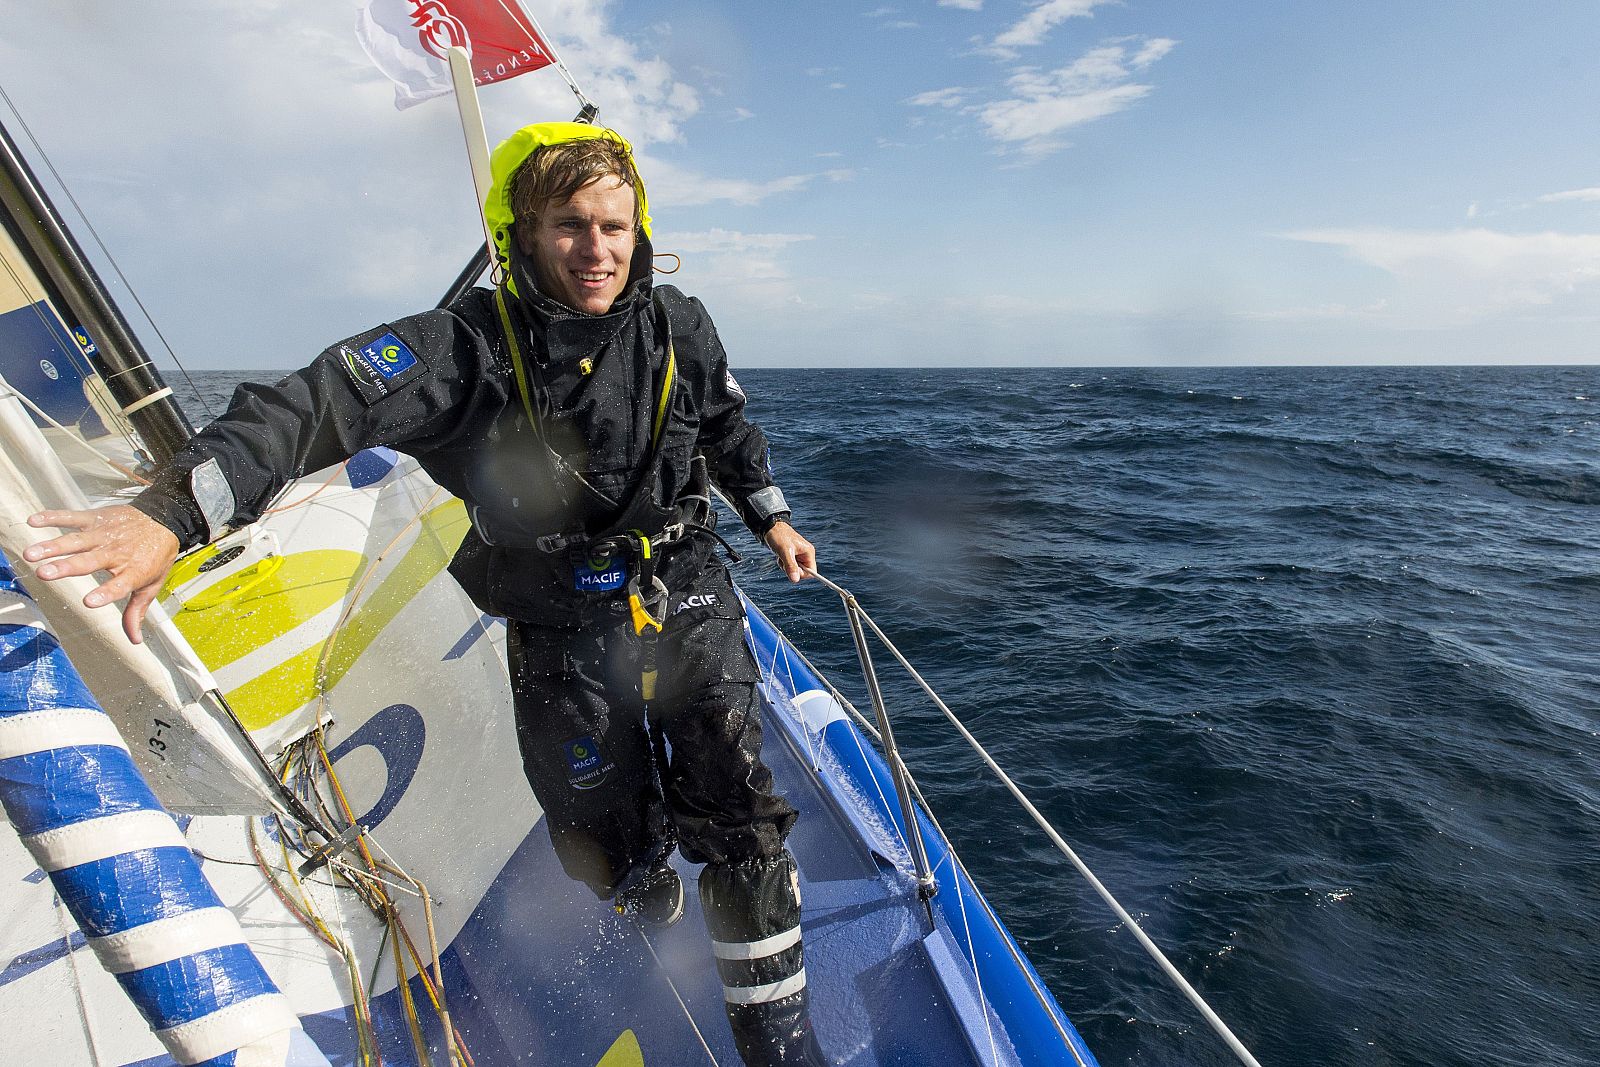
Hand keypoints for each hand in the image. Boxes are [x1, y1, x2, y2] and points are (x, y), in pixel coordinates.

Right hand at [23, 505, 180, 643]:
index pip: (119, 585)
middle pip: (89, 562)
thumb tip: (135, 639)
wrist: (165, 518)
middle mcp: (116, 553)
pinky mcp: (96, 519)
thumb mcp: (151, 585)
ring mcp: (105, 535)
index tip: (89, 602)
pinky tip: (34, 522)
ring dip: (52, 546)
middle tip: (45, 574)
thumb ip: (137, 611)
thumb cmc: (156, 554)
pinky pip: (73, 518)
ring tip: (32, 554)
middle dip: (66, 567)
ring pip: (76, 542)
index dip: (106, 593)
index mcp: (133, 571)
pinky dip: (53, 518)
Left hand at [763, 521, 814, 582]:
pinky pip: (789, 566)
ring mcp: (799, 555)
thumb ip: (790, 566)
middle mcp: (805, 554)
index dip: (802, 574)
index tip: (791, 571)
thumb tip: (795, 580)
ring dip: (786, 567)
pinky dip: (783, 564)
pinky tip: (780, 556)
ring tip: (781, 556)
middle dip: (791, 570)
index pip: (812, 572)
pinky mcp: (792, 556)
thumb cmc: (779, 536)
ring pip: (795, 570)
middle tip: (784, 561)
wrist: (771, 527)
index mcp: (808, 552)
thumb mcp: (784, 551)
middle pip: (802, 572)